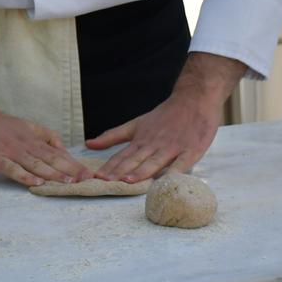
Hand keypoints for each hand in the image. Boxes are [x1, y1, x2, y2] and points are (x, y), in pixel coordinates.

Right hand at [0, 79, 91, 186]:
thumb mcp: (25, 125)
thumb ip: (44, 136)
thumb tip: (62, 148)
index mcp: (32, 136)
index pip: (57, 151)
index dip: (73, 163)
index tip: (88, 173)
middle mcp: (24, 143)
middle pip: (50, 158)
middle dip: (69, 170)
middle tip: (86, 180)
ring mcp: (9, 151)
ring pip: (34, 163)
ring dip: (52, 173)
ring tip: (68, 182)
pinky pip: (11, 168)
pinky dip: (24, 176)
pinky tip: (35, 182)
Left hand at [86, 53, 245, 182]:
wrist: (193, 99)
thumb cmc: (164, 116)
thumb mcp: (136, 124)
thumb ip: (113, 136)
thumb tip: (88, 144)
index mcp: (140, 139)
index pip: (122, 155)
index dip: (109, 167)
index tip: (96, 178)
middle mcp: (154, 144)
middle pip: (135, 159)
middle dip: (119, 171)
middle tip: (105, 182)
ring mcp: (172, 147)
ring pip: (155, 161)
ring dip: (141, 171)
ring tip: (128, 180)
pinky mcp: (191, 150)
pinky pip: (182, 163)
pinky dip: (175, 172)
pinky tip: (167, 181)